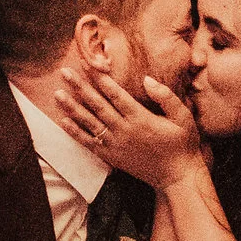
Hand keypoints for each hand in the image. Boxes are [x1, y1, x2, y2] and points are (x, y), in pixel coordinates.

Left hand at [52, 66, 202, 189]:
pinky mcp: (111, 157)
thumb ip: (165, 96)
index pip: (116, 94)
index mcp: (141, 118)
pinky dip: (75, 132)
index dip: (100, 78)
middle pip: (97, 105)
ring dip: (72, 108)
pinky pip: (89, 143)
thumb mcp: (183, 117)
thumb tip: (146, 79)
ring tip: (57, 94)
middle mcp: (124, 130)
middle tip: (64, 72)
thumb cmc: (182, 144)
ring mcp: (116, 145)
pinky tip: (63, 121)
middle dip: (79, 87)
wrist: (176, 176)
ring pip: (89, 123)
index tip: (88, 64)